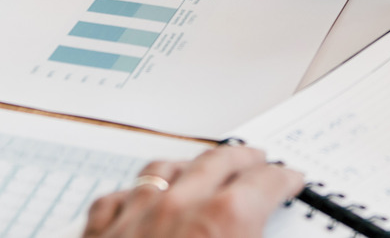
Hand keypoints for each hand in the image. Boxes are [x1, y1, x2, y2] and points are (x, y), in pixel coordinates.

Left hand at [83, 146, 303, 237]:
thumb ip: (256, 236)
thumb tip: (263, 229)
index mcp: (224, 220)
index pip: (265, 185)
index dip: (283, 180)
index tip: (289, 180)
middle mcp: (178, 208)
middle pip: (217, 165)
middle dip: (242, 159)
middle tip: (255, 159)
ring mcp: (135, 217)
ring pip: (164, 171)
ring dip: (189, 166)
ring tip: (201, 166)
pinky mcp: (99, 233)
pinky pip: (119, 199)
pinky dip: (135, 194)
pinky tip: (139, 196)